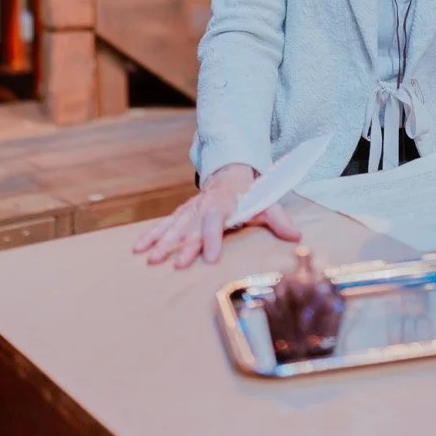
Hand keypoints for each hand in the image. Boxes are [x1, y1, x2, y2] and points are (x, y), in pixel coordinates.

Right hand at [132, 163, 301, 268]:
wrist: (230, 172)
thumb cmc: (250, 193)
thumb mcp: (267, 203)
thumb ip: (279, 220)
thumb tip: (297, 237)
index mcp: (225, 205)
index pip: (216, 222)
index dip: (212, 239)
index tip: (209, 258)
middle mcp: (204, 207)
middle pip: (191, 228)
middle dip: (181, 246)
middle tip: (172, 263)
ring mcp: (191, 210)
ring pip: (174, 226)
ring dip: (162, 242)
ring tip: (149, 258)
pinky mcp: (182, 213)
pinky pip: (165, 224)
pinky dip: (151, 234)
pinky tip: (138, 247)